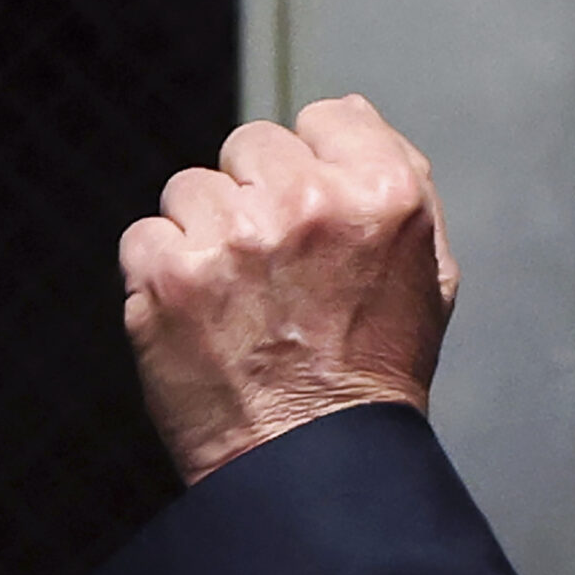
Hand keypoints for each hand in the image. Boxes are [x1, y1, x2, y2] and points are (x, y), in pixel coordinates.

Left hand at [119, 95, 459, 484]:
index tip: (317, 215)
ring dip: (206, 233)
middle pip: (253, 144)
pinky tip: (204, 317)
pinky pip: (146, 235)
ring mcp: (232, 236)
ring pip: (192, 187)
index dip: (321, 165)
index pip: (327, 117)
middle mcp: (308, 205)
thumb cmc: (374, 371)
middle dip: (259, 194)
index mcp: (384, 196)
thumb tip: (353, 114)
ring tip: (240, 298)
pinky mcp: (166, 272)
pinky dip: (164, 275)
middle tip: (278, 267)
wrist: (314, 461)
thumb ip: (401, 183)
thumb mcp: (429, 273)